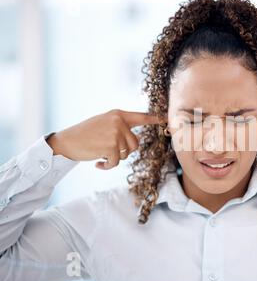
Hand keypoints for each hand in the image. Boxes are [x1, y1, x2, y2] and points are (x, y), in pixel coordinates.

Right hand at [46, 109, 164, 169]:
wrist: (66, 141)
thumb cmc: (85, 134)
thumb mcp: (104, 124)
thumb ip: (120, 128)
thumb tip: (137, 138)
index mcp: (118, 114)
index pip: (141, 116)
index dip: (155, 119)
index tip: (166, 119)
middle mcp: (119, 121)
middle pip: (135, 143)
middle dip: (124, 151)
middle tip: (108, 150)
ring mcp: (115, 133)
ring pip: (126, 154)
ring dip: (114, 158)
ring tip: (100, 153)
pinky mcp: (111, 146)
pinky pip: (116, 162)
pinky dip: (108, 166)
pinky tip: (98, 163)